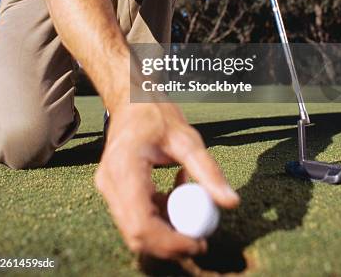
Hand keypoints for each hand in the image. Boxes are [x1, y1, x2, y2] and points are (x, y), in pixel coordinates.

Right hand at [94, 101, 239, 258]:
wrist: (131, 98)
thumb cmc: (155, 113)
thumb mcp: (187, 138)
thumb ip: (208, 170)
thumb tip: (230, 202)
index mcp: (124, 168)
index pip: (141, 224)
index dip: (170, 242)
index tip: (199, 242)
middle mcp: (110, 183)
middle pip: (137, 234)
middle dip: (170, 243)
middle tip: (201, 238)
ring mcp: (109, 188)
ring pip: (137, 229)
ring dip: (167, 226)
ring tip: (190, 195)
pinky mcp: (115, 189)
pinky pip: (137, 215)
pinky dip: (160, 213)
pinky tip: (176, 189)